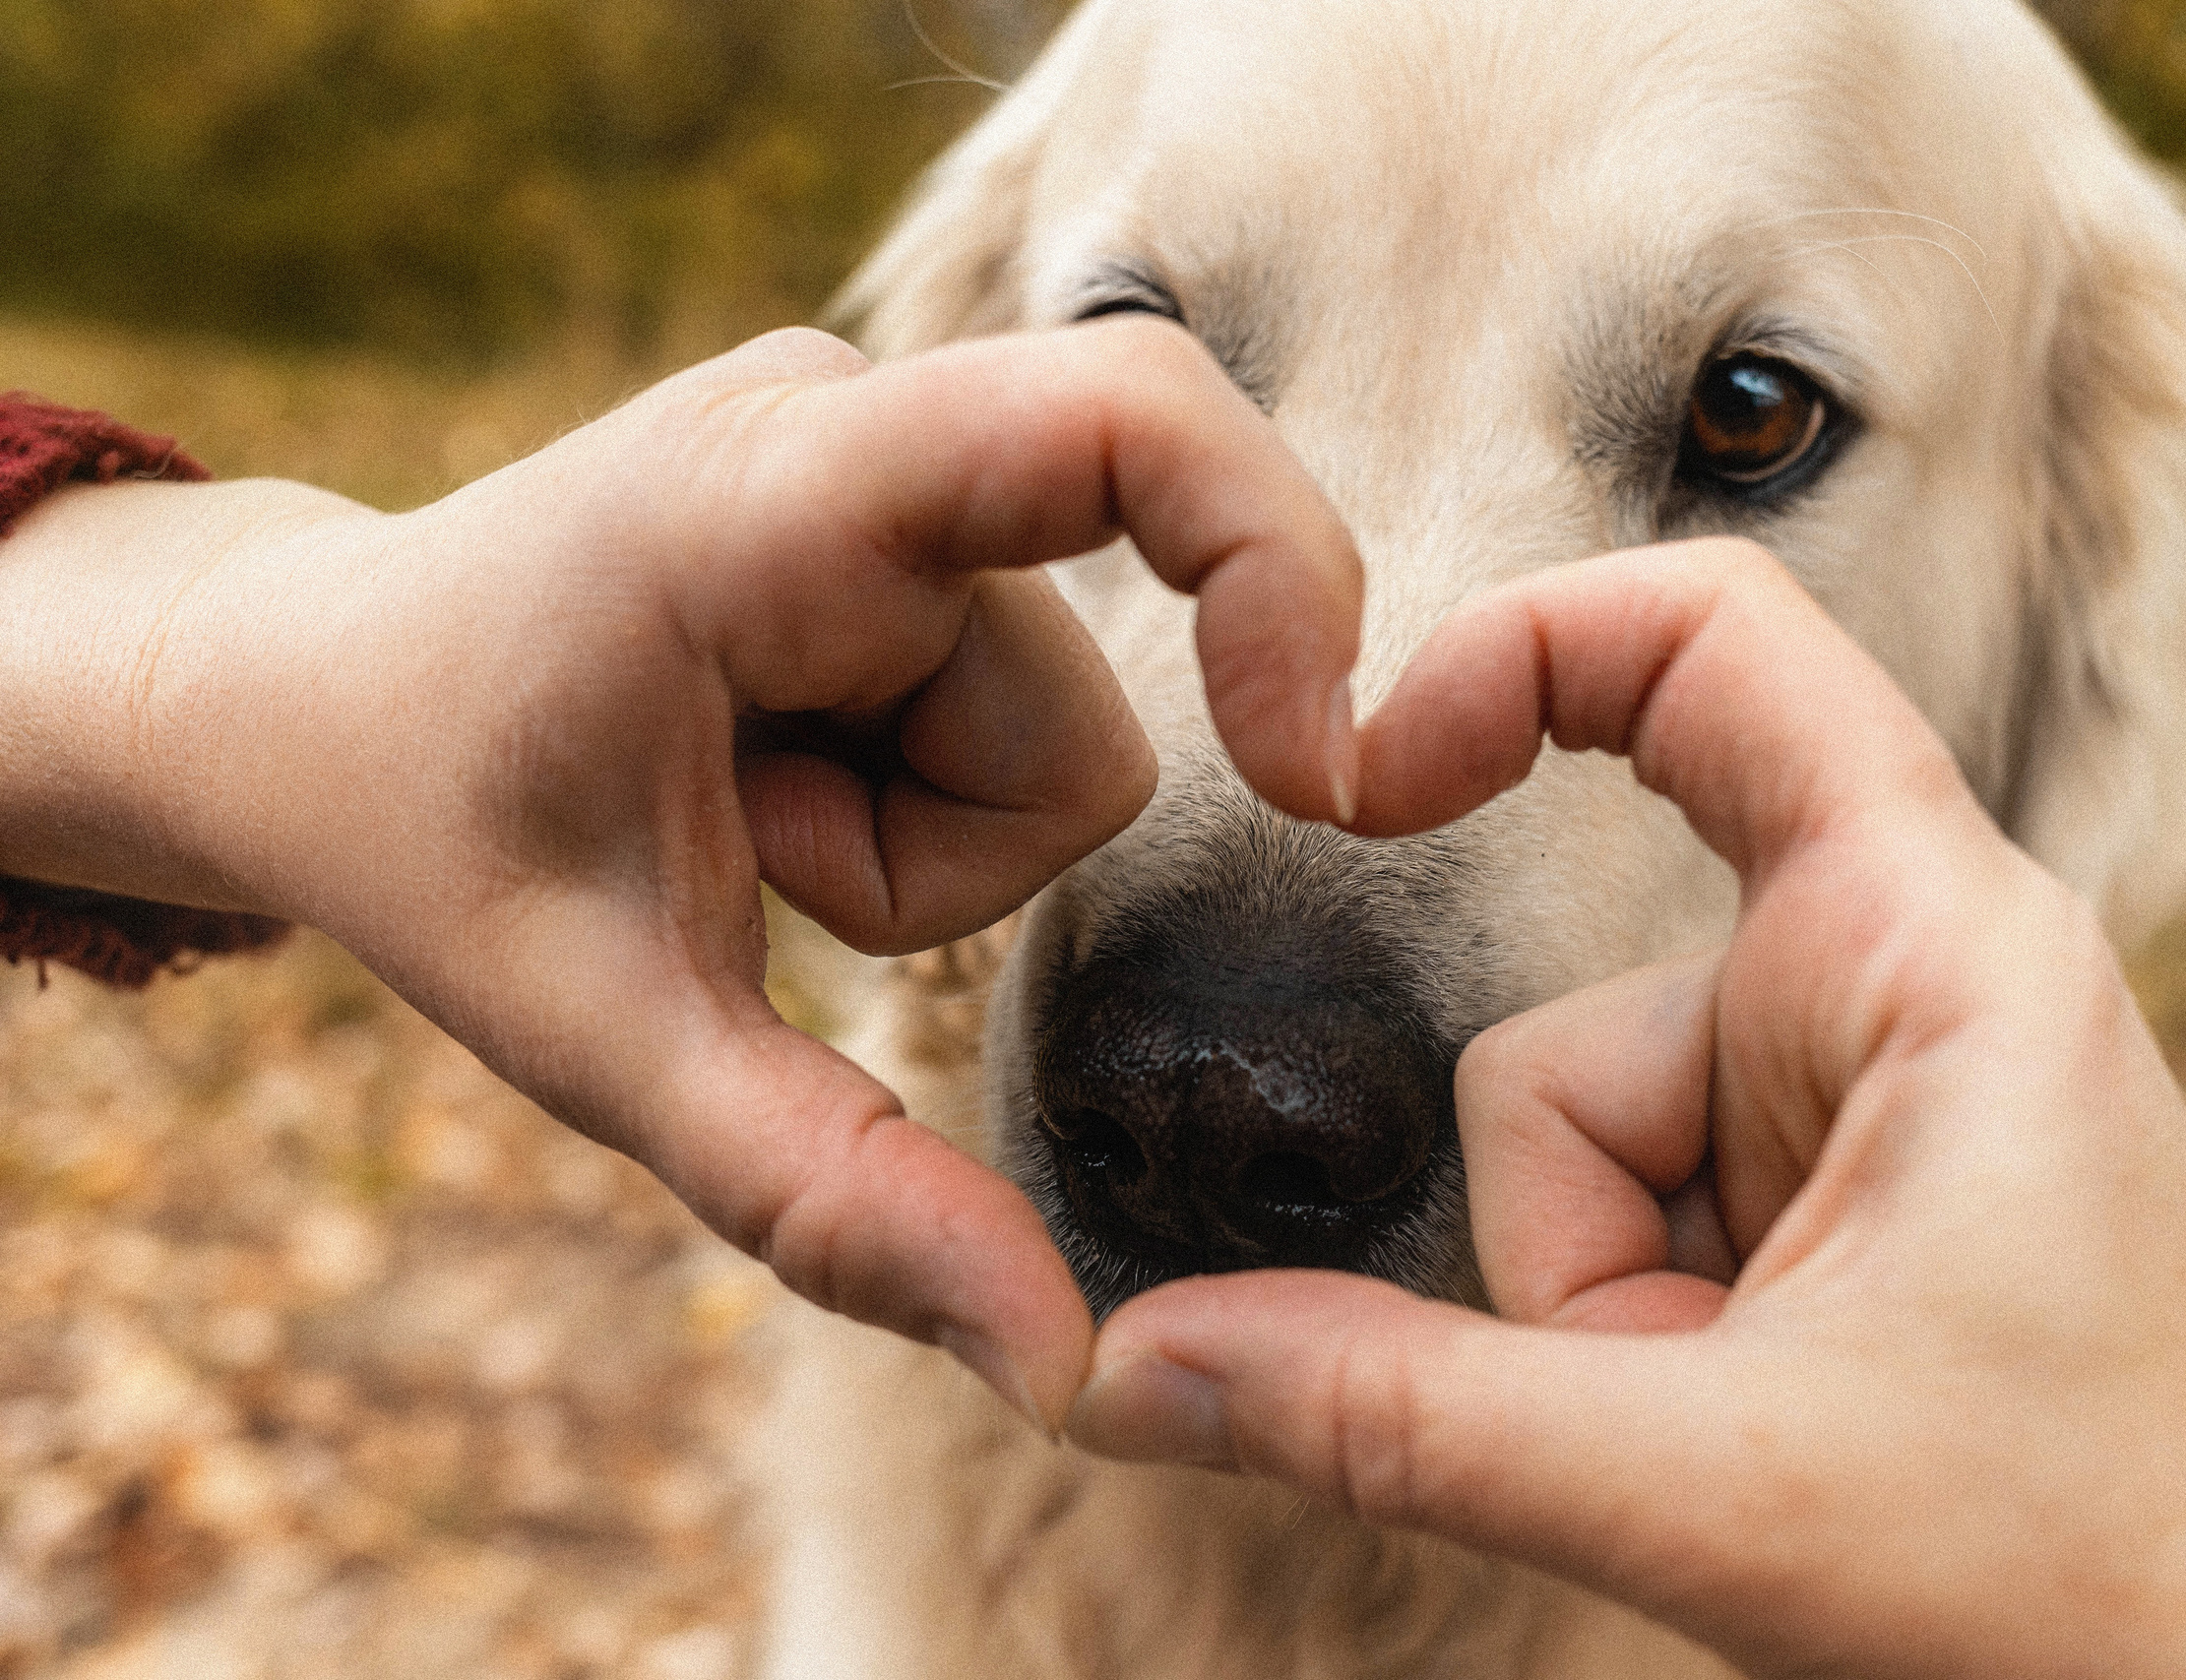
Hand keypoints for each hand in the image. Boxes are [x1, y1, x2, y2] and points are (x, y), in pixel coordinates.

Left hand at [0, 321, 1363, 1430]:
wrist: (294, 697)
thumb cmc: (417, 831)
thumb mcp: (602, 1033)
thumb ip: (831, 1193)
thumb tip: (1068, 1369)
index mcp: (772, 496)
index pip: (1126, 416)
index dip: (1282, 563)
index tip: (1308, 769)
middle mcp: (852, 431)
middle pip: (1088, 725)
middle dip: (947, 857)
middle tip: (732, 845)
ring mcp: (880, 457)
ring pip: (1056, 745)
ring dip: (916, 840)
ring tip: (732, 813)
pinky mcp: (897, 505)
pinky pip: (1007, 712)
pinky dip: (908, 797)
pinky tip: (760, 775)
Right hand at [1067, 541, 2185, 1678]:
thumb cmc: (2097, 1589)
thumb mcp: (1710, 1489)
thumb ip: (1394, 1418)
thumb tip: (1128, 1368)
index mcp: (1928, 945)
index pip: (1715, 641)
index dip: (1514, 645)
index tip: (1368, 772)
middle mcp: (1895, 984)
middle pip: (1571, 1025)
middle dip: (1567, 1238)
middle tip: (1697, 1388)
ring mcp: (1860, 1103)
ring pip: (1584, 1155)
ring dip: (1611, 1321)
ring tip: (1759, 1439)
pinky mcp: (1838, 1202)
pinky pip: (1637, 1225)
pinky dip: (1647, 1344)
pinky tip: (1764, 1440)